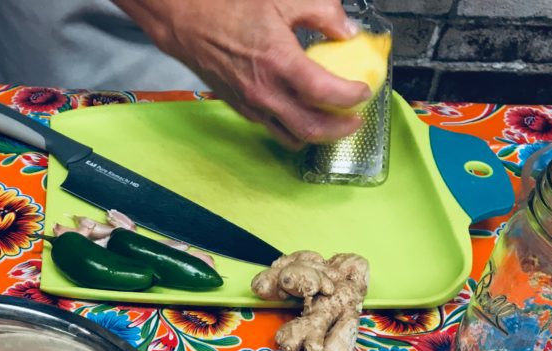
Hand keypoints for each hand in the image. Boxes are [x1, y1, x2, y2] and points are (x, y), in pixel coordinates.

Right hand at [113, 0, 371, 148]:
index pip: (326, 93)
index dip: (352, 96)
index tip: (364, 90)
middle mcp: (265, 92)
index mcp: (279, 63)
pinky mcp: (241, 109)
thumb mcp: (282, 0)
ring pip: (292, 136)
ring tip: (332, 123)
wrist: (187, 22)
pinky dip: (293, 128)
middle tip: (356, 120)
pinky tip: (302, 115)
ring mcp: (251, 104)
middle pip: (312, 128)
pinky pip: (273, 129)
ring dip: (317, 135)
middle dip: (341, 128)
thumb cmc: (227, 8)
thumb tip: (346, 29)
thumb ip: (322, 13)